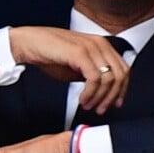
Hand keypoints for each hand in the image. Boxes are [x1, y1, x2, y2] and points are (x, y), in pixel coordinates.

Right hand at [9, 27, 129, 113]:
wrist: (29, 43)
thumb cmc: (49, 53)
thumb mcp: (76, 66)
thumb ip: (91, 75)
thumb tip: (103, 92)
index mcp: (101, 44)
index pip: (123, 69)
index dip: (122, 90)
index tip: (115, 103)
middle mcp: (99, 43)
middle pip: (120, 75)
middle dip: (112, 97)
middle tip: (100, 109)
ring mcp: (90, 47)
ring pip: (109, 79)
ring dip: (100, 98)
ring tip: (88, 105)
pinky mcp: (80, 53)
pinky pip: (94, 79)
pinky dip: (90, 93)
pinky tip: (82, 99)